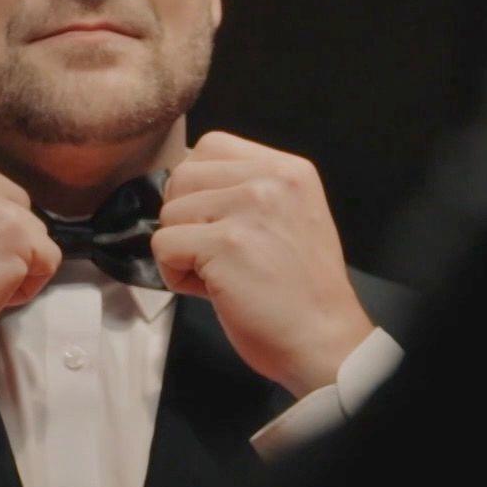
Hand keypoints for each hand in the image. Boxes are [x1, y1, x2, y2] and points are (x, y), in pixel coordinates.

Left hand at [152, 131, 374, 396]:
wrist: (323, 340)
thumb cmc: (300, 290)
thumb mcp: (289, 216)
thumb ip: (247, 190)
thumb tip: (182, 185)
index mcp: (288, 169)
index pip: (211, 146)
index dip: (198, 187)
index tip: (219, 223)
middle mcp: (271, 179)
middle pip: (182, 176)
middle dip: (185, 219)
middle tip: (217, 255)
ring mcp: (249, 208)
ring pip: (169, 212)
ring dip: (181, 250)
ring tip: (220, 274)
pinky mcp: (226, 243)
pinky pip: (163, 246)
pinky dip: (175, 275)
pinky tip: (212, 290)